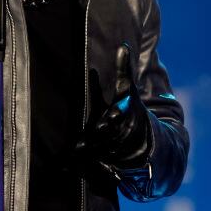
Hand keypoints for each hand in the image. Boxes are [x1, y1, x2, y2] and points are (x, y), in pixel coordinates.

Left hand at [75, 43, 150, 170]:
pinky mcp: (106, 160)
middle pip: (110, 132)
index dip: (116, 114)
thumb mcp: (128, 90)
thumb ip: (124, 70)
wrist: (145, 141)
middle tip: (90, 134)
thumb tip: (123, 46)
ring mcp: (114, 147)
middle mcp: (121, 132)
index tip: (112, 115)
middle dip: (101, 134)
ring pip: (101, 148)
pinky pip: (92, 161)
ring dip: (89, 149)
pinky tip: (65, 165)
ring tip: (75, 149)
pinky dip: (80, 163)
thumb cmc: (131, 109)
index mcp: (125, 113)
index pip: (121, 113)